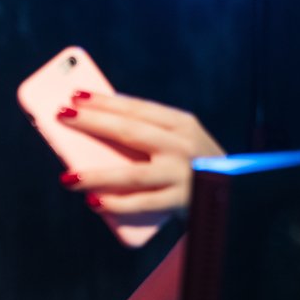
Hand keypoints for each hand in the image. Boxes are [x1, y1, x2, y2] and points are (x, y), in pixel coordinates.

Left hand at [56, 91, 224, 230]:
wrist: (236, 194)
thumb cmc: (195, 164)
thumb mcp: (178, 141)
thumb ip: (146, 135)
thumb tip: (94, 132)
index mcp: (181, 123)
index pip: (137, 108)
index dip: (104, 101)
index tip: (75, 95)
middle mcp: (182, 145)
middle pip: (130, 132)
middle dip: (93, 123)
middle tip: (62, 117)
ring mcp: (181, 174)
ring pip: (131, 174)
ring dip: (96, 175)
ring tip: (67, 177)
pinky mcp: (180, 201)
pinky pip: (141, 204)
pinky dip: (116, 204)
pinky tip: (94, 202)